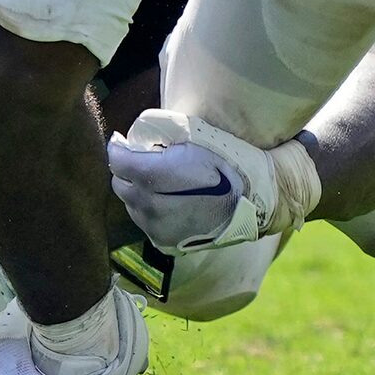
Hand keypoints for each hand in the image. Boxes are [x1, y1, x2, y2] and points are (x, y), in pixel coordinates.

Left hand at [109, 108, 318, 253]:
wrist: (257, 198)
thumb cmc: (229, 160)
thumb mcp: (196, 135)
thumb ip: (161, 132)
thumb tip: (137, 133)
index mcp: (153, 175)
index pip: (117, 160)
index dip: (119, 147)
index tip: (124, 140)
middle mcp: (149, 206)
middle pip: (120, 184)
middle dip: (128, 169)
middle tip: (143, 158)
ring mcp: (157, 228)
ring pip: (131, 206)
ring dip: (138, 191)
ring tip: (157, 179)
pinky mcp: (166, 242)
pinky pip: (146, 223)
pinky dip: (150, 210)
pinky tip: (167, 199)